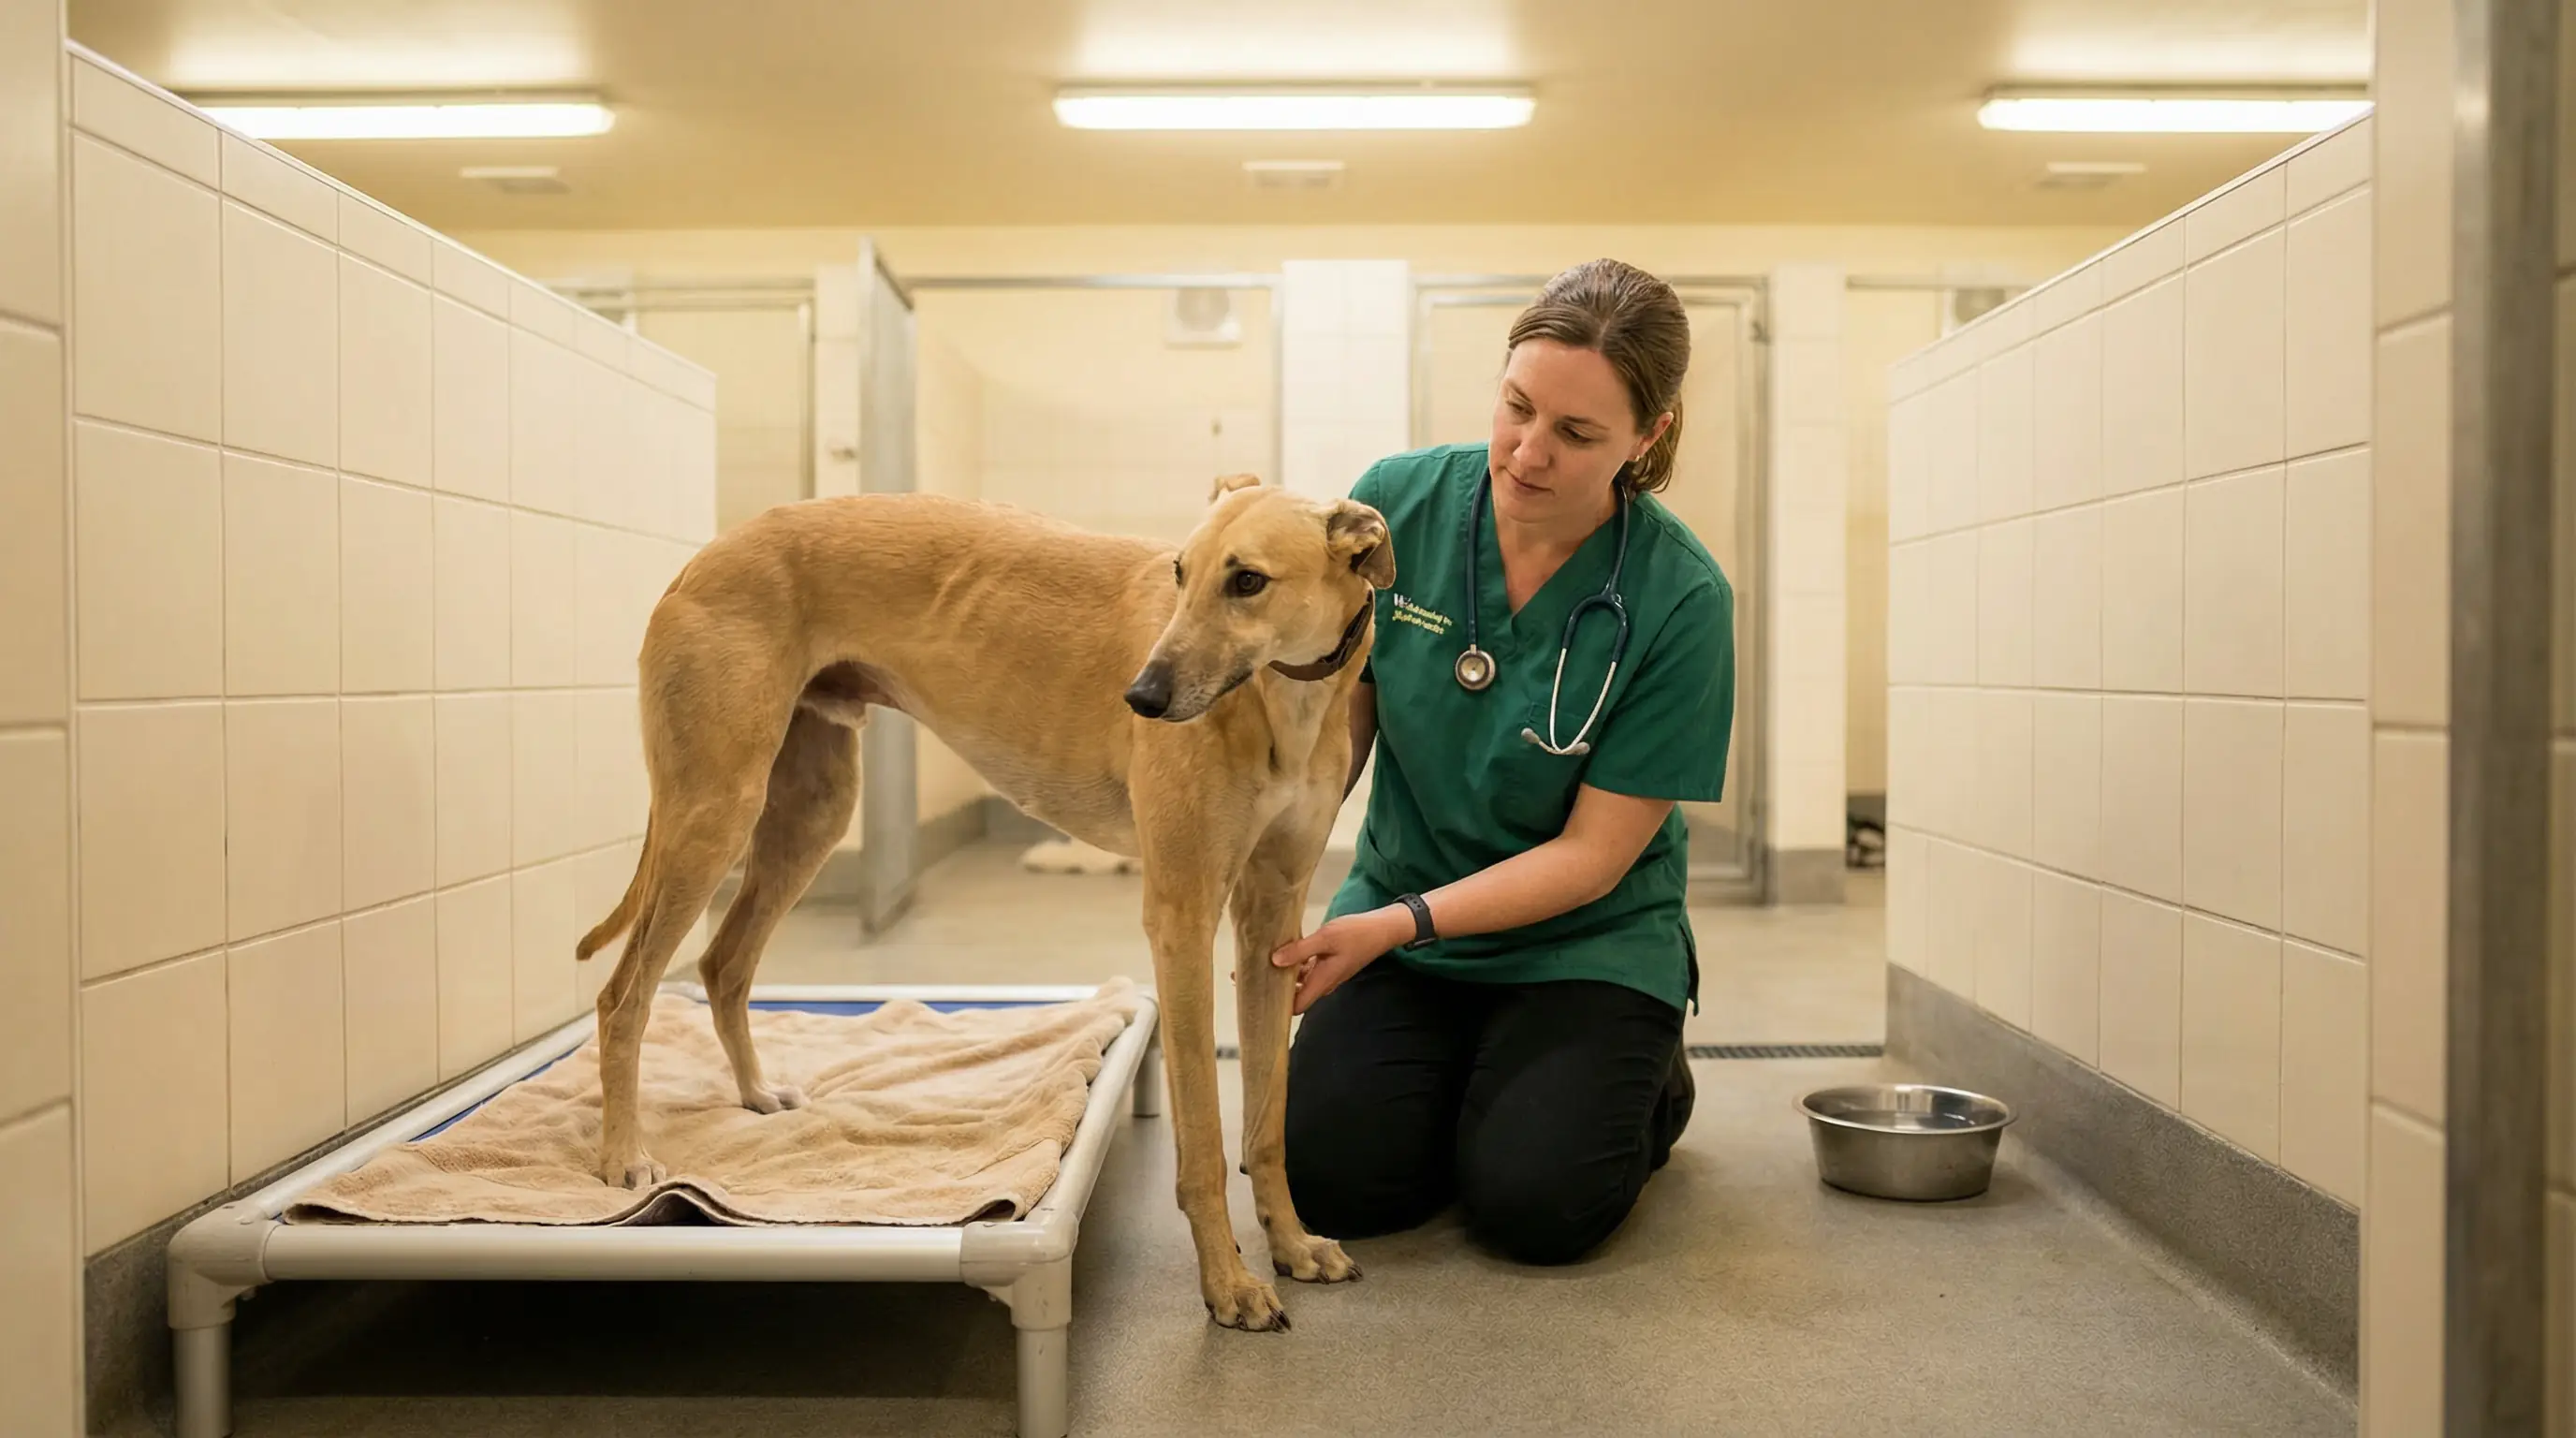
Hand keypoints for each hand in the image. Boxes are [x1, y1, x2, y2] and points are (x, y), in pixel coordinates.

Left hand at [1271, 907, 1413, 1014]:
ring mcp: (1328, 974)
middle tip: (1256, 973)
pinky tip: (1288, 949)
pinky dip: (1298, 963)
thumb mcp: (1326, 938)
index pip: (1296, 1006)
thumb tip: (1275, 961)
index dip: (1279, 1005)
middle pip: (1297, 994)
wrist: (1382, 929)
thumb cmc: (1357, 934)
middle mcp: (1324, 982)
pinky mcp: (1330, 964)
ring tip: (1266, 960)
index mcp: (1322, 981)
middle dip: (1278, 987)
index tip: (1261, 993)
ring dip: (1287, 973)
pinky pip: (1309, 970)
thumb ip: (1300, 950)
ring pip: (1302, 981)